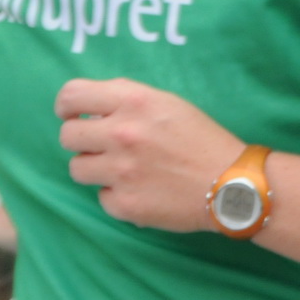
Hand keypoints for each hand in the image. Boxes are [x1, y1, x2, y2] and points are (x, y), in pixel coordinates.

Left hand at [55, 78, 244, 232]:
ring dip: (96, 168)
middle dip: (82, 140)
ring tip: (125, 169)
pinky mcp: (123, 204)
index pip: (71, 96)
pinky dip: (117, 194)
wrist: (232, 183)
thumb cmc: (202, 139)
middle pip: (67, 135)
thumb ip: (128, 101)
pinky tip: (142, 189)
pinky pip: (101, 196)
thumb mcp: (169, 104)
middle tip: (105, 146)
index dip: (66, 106)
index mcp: (135, 101)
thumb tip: (89, 110)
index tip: (73, 115)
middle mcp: (122, 133)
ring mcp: (120, 171)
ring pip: (77, 168)